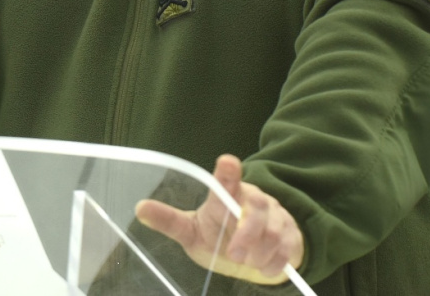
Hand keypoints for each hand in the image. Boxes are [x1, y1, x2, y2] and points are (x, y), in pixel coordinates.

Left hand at [135, 154, 304, 284]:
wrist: (252, 250)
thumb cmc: (217, 234)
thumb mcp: (192, 230)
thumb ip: (169, 221)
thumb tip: (139, 208)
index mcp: (227, 197)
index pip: (228, 182)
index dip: (228, 173)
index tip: (227, 161)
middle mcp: (254, 200)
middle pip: (258, 209)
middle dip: (247, 233)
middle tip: (234, 254)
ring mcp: (275, 216)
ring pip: (274, 232)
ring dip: (259, 253)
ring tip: (246, 261)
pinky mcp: (290, 235)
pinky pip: (287, 250)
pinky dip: (274, 263)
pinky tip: (263, 267)